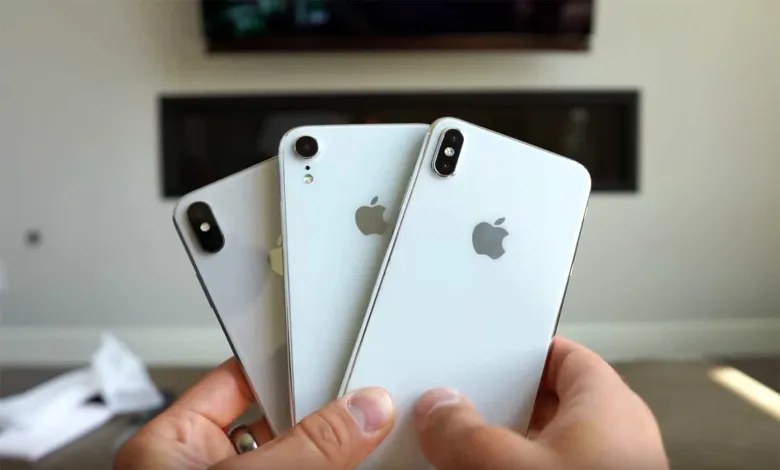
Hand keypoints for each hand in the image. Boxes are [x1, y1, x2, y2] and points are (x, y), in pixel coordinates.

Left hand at [114, 358, 395, 469]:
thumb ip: (305, 449)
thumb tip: (363, 412)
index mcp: (171, 449)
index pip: (238, 382)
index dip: (288, 365)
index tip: (334, 353)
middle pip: (280, 425)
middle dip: (325, 417)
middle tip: (369, 407)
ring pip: (303, 463)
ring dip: (342, 457)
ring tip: (378, 441)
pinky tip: (369, 468)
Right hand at [414, 337, 668, 469]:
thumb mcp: (508, 466)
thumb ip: (465, 432)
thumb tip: (439, 411)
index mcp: (608, 402)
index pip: (558, 354)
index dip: (516, 353)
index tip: (479, 359)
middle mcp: (614, 436)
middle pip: (546, 402)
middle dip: (500, 409)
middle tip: (460, 412)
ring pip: (546, 446)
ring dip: (507, 449)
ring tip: (465, 454)